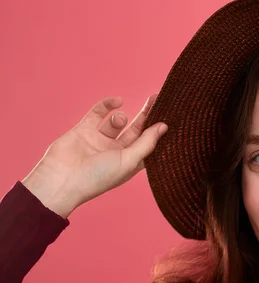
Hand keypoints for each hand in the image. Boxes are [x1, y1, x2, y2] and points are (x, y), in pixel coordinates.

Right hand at [22, 95, 167, 217]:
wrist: (60, 180)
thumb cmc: (98, 177)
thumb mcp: (128, 161)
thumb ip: (146, 143)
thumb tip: (164, 127)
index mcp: (130, 162)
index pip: (149, 143)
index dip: (158, 130)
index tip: (169, 114)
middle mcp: (117, 152)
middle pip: (137, 130)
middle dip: (146, 115)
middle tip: (156, 98)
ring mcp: (100, 140)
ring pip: (118, 121)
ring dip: (121, 117)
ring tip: (120, 120)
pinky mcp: (84, 130)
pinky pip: (98, 113)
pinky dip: (107, 105)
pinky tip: (117, 101)